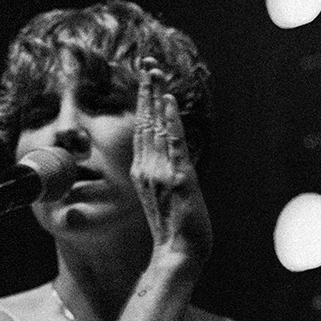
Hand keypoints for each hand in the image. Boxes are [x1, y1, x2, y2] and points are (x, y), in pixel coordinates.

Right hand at [132, 63, 212, 270]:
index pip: (142, 131)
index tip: (147, 82)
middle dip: (146, 92)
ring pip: (155, 127)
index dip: (144, 105)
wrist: (178, 255)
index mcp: (143, 173)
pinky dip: (170, 120)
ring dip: (156, 98)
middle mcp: (147, 169)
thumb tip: (172, 162)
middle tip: (148, 65)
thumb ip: (165, 178)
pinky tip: (168, 102)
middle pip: (144, 122)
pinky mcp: (177, 178)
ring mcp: (160, 173)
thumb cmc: (176, 232)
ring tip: (155, 73)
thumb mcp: (166, 200)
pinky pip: (172, 143)